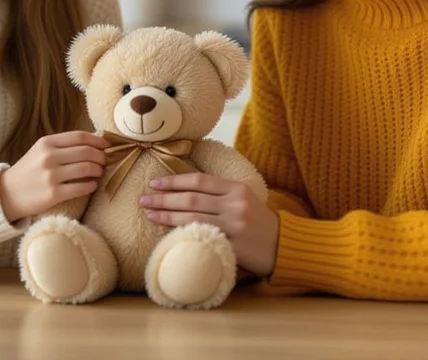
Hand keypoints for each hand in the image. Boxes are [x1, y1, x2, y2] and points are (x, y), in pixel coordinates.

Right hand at [0, 131, 107, 222]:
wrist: (7, 194)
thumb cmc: (29, 170)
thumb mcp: (41, 151)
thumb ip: (63, 145)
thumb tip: (95, 140)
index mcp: (46, 143)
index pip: (79, 137)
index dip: (97, 140)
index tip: (106, 145)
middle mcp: (48, 157)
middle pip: (86, 152)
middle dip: (101, 156)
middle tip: (105, 161)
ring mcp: (50, 176)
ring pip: (86, 169)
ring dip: (98, 170)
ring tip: (99, 172)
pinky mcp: (53, 194)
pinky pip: (81, 187)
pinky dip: (91, 185)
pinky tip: (93, 185)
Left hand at [140, 173, 279, 276]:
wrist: (284, 245)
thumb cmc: (259, 221)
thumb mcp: (243, 199)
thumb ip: (219, 193)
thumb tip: (183, 190)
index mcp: (237, 188)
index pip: (199, 180)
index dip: (174, 181)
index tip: (154, 183)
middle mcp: (235, 204)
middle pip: (191, 198)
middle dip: (163, 198)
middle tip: (143, 200)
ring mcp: (235, 225)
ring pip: (193, 217)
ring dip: (166, 215)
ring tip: (149, 214)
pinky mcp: (234, 246)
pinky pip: (203, 238)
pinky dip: (182, 235)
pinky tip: (166, 235)